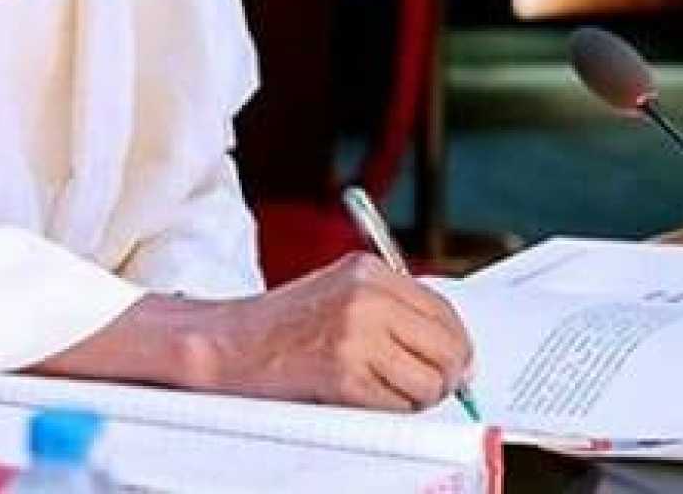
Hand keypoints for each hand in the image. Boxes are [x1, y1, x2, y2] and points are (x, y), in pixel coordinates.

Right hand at [185, 252, 473, 410]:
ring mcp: (356, 333)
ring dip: (416, 400)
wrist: (226, 342)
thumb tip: (453, 353)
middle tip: (427, 390)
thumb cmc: (280, 325)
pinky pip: (398, 406)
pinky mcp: (344, 373)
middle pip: (448, 347)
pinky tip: (360, 398)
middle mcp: (367, 295)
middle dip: (445, 377)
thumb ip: (391, 309)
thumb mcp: (339, 293)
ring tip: (383, 392)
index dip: (456, 345)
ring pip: (429, 382)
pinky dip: (388, 412)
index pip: (443, 310)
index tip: (455, 365)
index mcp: (368, 270)